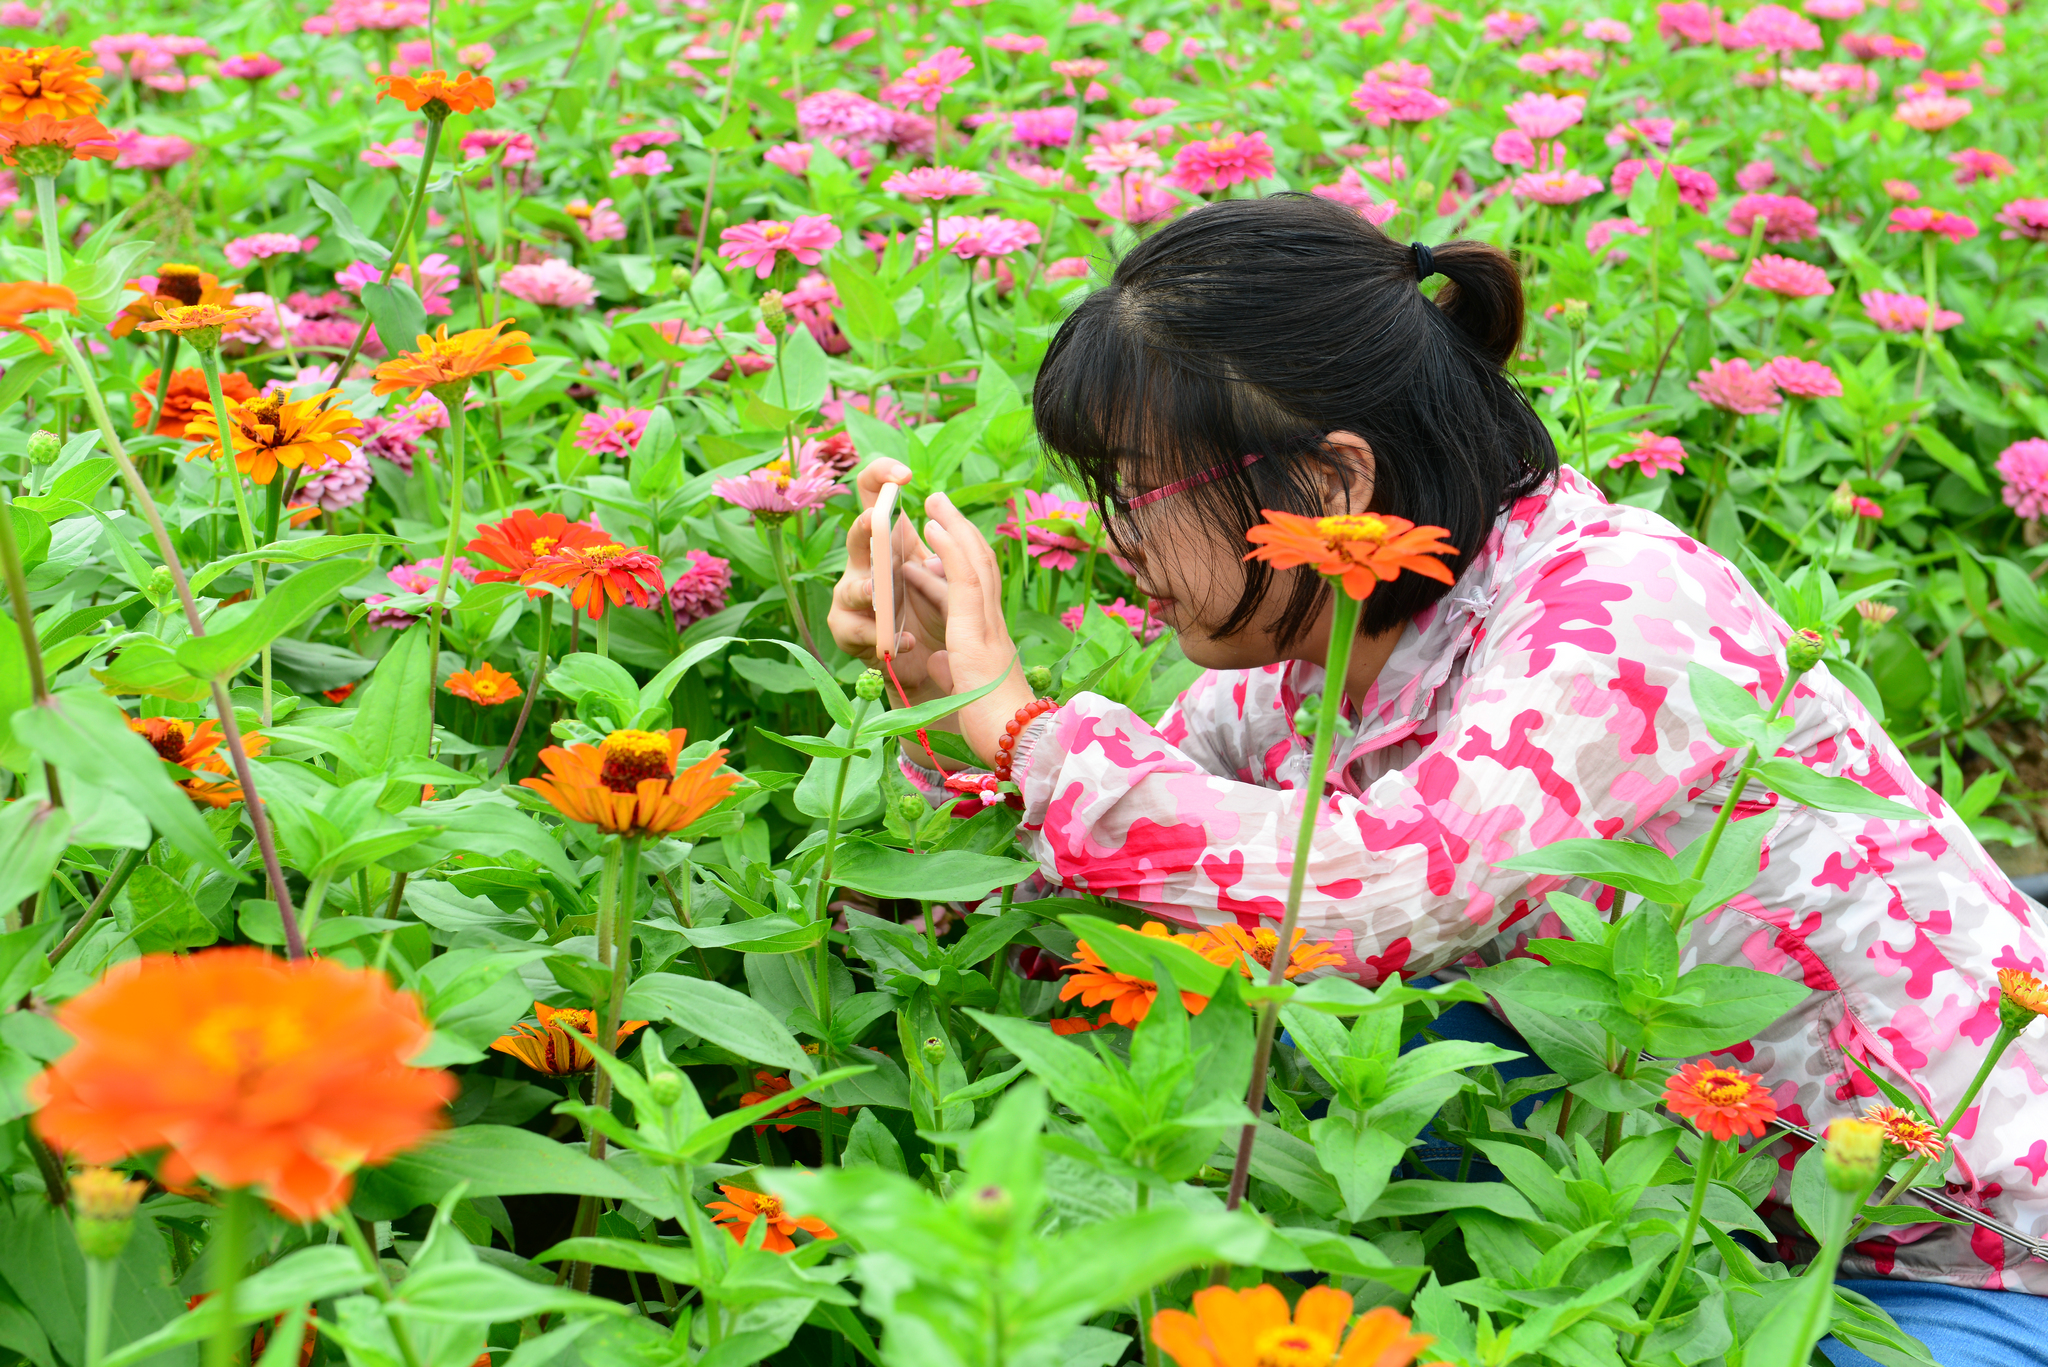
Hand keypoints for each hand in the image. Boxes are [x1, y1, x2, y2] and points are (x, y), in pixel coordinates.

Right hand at [827, 459, 949, 701]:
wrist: (926, 666)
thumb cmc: (931, 615)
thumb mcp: (945, 579)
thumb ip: (945, 554)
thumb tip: (946, 530)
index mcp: (892, 541)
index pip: (876, 494)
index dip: (882, 475)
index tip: (905, 475)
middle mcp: (868, 563)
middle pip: (858, 531)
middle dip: (867, 524)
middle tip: (877, 519)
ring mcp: (854, 597)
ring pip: (852, 586)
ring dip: (867, 589)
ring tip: (878, 593)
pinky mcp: (849, 631)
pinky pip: (861, 631)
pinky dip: (886, 636)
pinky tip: (907, 642)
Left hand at [921, 490, 1034, 765]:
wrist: (1017, 750)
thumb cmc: (995, 733)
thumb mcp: (966, 695)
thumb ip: (956, 672)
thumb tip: (942, 661)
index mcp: (988, 642)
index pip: (977, 591)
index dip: (960, 560)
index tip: (941, 538)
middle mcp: (993, 627)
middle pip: (981, 565)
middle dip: (960, 531)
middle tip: (940, 503)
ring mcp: (988, 628)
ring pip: (976, 564)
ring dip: (954, 527)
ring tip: (933, 500)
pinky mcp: (977, 635)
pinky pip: (965, 581)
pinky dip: (950, 549)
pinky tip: (934, 528)